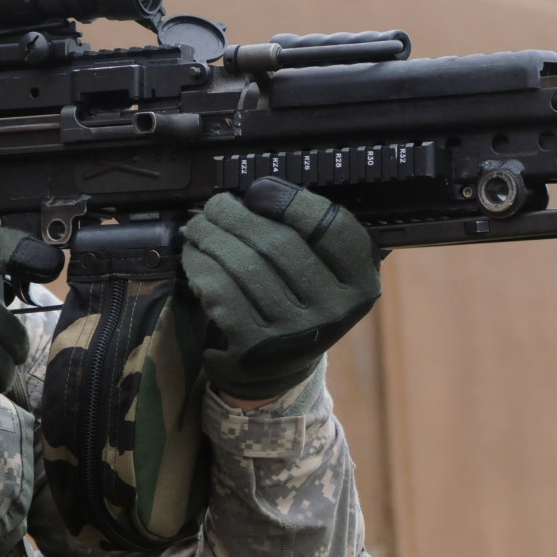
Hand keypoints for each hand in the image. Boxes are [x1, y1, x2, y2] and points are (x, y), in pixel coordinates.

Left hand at [181, 178, 380, 399]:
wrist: (278, 366)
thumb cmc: (297, 300)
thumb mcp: (323, 270)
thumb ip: (305, 232)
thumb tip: (257, 193)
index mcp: (360, 283)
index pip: (333, 229)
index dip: (291, 202)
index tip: (258, 190)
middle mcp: (335, 311)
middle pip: (279, 245)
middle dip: (237, 217)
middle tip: (215, 205)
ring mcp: (295, 333)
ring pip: (244, 266)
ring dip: (212, 238)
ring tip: (198, 227)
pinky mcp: (256, 348)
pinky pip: (222, 294)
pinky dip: (202, 268)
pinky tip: (195, 256)